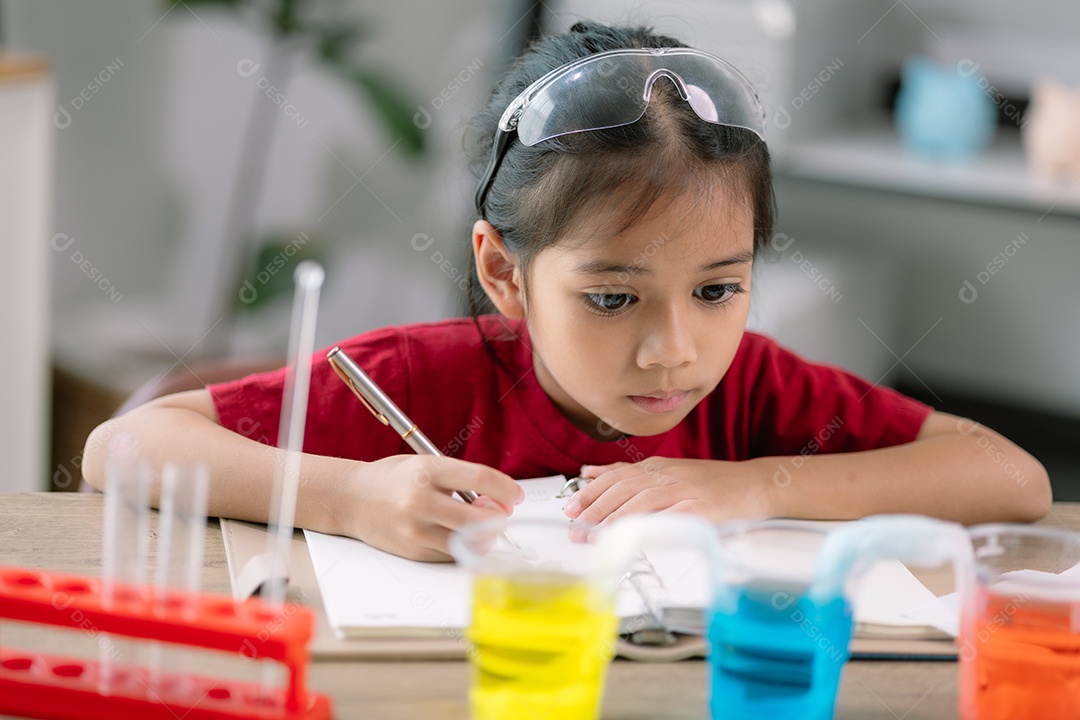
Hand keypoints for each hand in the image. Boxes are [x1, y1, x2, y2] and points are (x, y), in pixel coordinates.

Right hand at [335, 455, 523, 561]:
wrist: (350, 499)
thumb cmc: (394, 478)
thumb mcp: (426, 464)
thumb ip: (460, 481)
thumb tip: (496, 503)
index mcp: (426, 470)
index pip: (480, 478)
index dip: (506, 488)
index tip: (516, 495)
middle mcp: (419, 500)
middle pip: (478, 518)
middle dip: (498, 518)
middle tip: (500, 513)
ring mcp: (415, 529)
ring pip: (468, 543)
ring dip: (484, 537)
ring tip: (479, 525)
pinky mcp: (413, 551)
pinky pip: (452, 555)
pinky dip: (464, 547)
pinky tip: (458, 534)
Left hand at [562, 457, 773, 526]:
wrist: (756, 484)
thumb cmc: (711, 483)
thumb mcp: (666, 471)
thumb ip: (628, 472)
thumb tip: (588, 471)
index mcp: (657, 467)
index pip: (616, 477)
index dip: (590, 493)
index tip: (570, 508)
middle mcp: (668, 476)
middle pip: (624, 489)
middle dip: (595, 509)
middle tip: (574, 527)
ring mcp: (686, 491)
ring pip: (643, 501)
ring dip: (615, 519)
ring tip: (594, 535)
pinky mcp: (704, 509)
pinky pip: (674, 517)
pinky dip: (652, 525)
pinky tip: (636, 536)